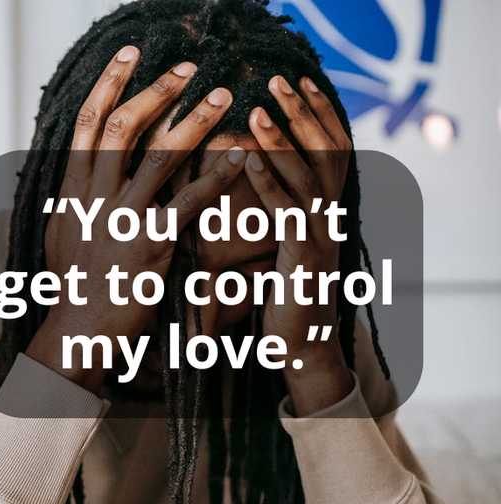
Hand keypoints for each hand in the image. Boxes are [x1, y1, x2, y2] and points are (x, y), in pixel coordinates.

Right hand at [25, 47, 244, 391]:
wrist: (78, 331)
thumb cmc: (73, 285)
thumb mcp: (62, 233)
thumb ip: (74, 197)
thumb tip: (78, 170)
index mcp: (72, 189)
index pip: (86, 123)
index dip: (109, 84)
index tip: (131, 56)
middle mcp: (93, 197)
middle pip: (120, 128)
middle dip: (155, 92)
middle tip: (189, 69)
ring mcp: (121, 220)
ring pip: (158, 156)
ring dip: (194, 121)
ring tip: (223, 96)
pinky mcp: (151, 245)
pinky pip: (189, 201)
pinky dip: (217, 175)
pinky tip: (240, 156)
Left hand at [244, 75, 352, 413]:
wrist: (300, 349)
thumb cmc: (283, 297)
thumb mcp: (282, 249)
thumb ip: (275, 215)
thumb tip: (245, 181)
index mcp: (327, 213)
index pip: (330, 151)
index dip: (318, 115)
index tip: (298, 83)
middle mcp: (331, 218)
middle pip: (325, 152)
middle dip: (302, 115)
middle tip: (280, 81)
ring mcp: (320, 238)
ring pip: (307, 178)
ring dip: (282, 142)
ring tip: (260, 111)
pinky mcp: (301, 260)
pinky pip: (286, 214)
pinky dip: (269, 185)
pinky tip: (247, 162)